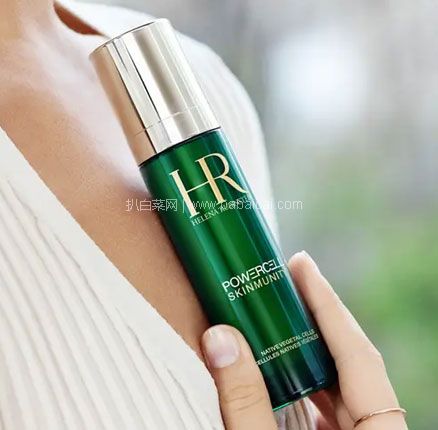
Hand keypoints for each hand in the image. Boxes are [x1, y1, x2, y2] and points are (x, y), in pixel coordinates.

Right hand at [200, 251, 407, 429]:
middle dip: (314, 317)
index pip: (358, 352)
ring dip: (305, 347)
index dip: (327, 302)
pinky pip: (326, 402)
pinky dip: (300, 378)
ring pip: (336, 381)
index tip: (302, 264)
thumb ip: (245, 401)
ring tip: (276, 315)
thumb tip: (220, 338)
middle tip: (284, 282)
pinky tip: (277, 366)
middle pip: (348, 360)